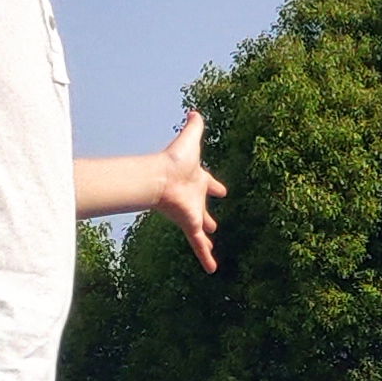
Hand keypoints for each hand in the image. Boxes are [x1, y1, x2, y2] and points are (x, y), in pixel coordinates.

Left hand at [151, 109, 223, 271]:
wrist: (159, 177)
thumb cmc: (173, 160)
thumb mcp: (189, 140)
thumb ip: (193, 127)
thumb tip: (193, 110)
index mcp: (196, 180)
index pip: (209, 183)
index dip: (215, 186)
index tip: (222, 191)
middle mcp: (194, 199)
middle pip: (203, 211)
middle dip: (208, 218)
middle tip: (213, 227)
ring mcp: (191, 214)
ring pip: (200, 232)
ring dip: (205, 243)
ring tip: (210, 253)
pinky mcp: (190, 225)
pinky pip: (198, 245)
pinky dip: (204, 257)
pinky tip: (211, 270)